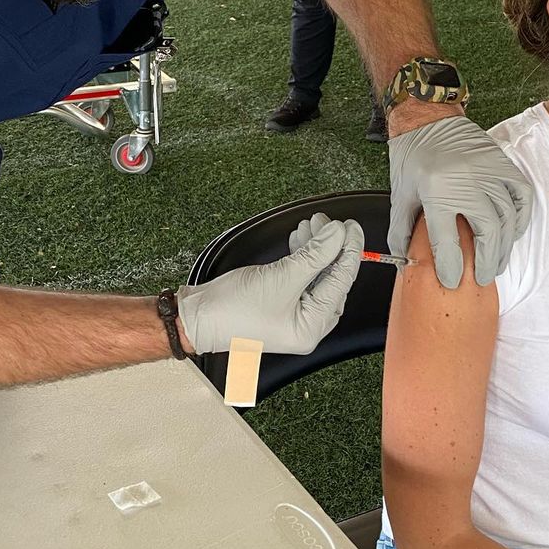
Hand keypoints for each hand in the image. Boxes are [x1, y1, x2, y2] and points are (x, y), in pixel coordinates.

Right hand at [177, 217, 362, 354]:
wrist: (197, 316)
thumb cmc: (233, 309)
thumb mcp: (283, 276)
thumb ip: (315, 254)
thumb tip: (338, 235)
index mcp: (313, 326)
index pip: (341, 281)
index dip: (349, 251)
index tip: (352, 227)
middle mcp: (307, 323)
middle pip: (331, 277)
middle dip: (332, 246)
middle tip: (333, 223)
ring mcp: (294, 312)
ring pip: (316, 272)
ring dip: (316, 246)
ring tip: (314, 224)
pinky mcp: (281, 300)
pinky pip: (301, 274)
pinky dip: (303, 254)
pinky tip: (301, 238)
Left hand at [388, 116, 531, 288]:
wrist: (427, 120)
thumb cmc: (412, 158)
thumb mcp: (400, 195)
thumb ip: (401, 231)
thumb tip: (406, 262)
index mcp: (436, 190)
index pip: (447, 240)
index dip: (451, 267)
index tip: (453, 282)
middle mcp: (465, 180)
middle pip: (487, 232)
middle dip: (487, 262)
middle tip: (483, 278)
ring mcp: (488, 170)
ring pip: (507, 217)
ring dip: (505, 246)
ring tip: (496, 263)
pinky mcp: (502, 163)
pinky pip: (521, 195)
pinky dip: (521, 217)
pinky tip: (512, 233)